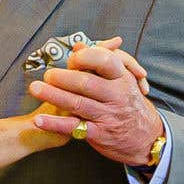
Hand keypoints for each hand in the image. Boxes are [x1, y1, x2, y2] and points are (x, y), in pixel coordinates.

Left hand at [32, 39, 163, 168]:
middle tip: (47, 75)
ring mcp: (106, 115)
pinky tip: (40, 120)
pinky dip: (55, 123)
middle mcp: (115, 96)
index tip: (71, 57)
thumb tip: (78, 45)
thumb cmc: (128, 103)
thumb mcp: (123, 80)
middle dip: (64, 77)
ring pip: (77, 103)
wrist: (147, 137)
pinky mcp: (98, 133)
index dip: (86, 57)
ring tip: (35, 89)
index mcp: (121, 78)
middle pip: (86, 83)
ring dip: (54, 96)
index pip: (105, 61)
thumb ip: (100, 61)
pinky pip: (74, 127)